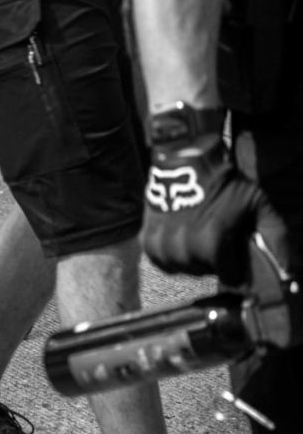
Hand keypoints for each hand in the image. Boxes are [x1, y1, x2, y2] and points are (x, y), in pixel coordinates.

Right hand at [142, 134, 278, 285]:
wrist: (185, 156)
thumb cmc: (224, 181)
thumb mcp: (259, 205)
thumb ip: (276, 239)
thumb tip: (289, 272)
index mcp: (211, 242)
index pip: (230, 277)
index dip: (238, 268)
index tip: (237, 253)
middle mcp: (184, 247)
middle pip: (204, 273)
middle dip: (214, 262)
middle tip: (219, 242)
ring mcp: (162, 242)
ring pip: (181, 269)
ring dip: (191, 260)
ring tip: (199, 241)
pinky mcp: (146, 236)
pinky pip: (159, 260)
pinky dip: (170, 256)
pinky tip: (179, 243)